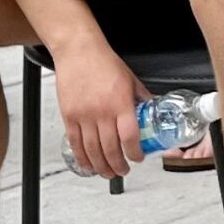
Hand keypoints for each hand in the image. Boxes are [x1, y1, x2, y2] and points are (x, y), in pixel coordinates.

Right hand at [54, 42, 151, 179]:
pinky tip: (88, 165)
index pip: (129, 136)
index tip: (138, 158)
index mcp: (120, 103)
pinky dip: (82, 158)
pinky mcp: (69, 116)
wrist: (78, 50)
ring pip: (92, 150)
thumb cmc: (103, 62)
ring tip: (108, 172)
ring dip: (101, 166)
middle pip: (110, 148)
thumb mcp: (130, 79)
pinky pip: (75, 143)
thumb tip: (154, 108)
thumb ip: (142, 97)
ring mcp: (84, 115)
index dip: (134, 152)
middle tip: (122, 170)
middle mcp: (102, 111)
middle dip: (118, 165)